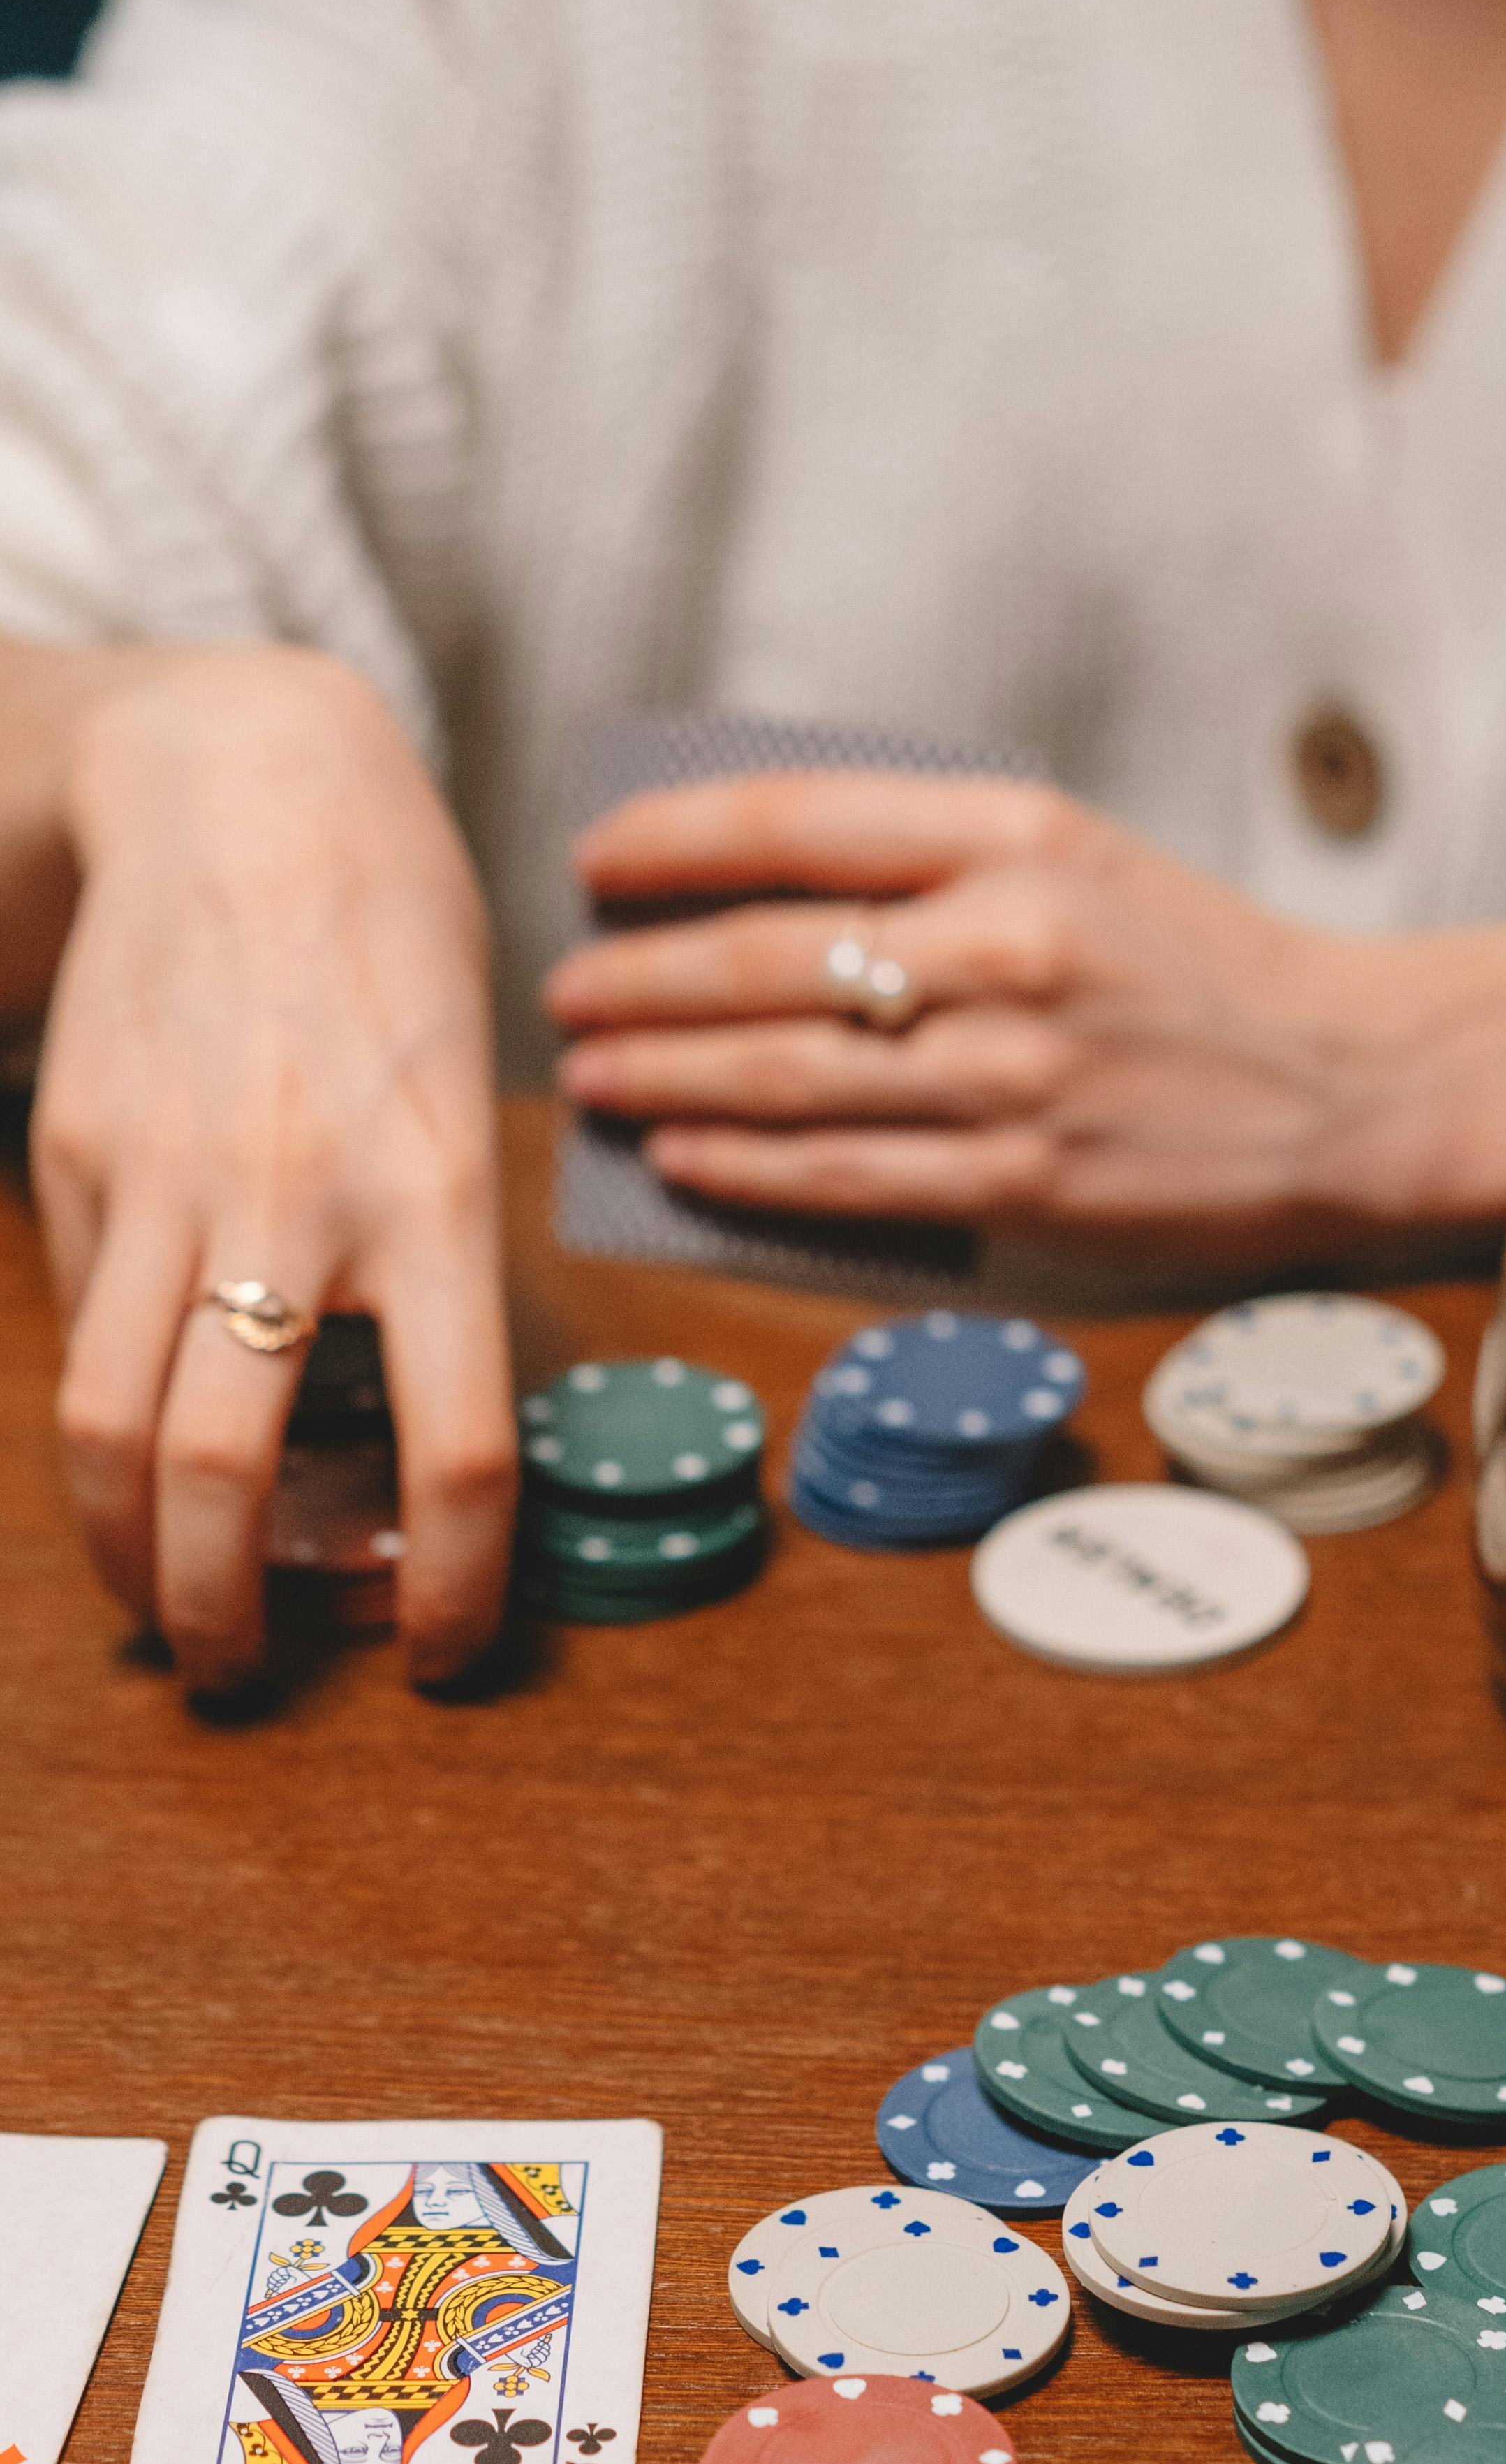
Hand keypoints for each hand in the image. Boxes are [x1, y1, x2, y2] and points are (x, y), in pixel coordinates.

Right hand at [30, 649, 514, 1690]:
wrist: (247, 789)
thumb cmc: (394, 957)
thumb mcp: (469, 1114)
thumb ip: (442, 1277)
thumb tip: (409, 1451)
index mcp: (436, 1201)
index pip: (455, 1451)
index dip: (458, 1589)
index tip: (446, 1654)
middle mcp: (296, 1201)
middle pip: (224, 1469)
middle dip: (223, 1609)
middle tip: (237, 1674)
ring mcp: (165, 1177)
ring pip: (111, 1425)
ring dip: (129, 1552)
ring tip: (160, 1609)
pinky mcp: (78, 1154)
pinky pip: (83, 1327)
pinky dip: (104, 1424)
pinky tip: (135, 1458)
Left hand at [547, 775, 1491, 1263]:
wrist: (1350, 1085)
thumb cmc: (1198, 972)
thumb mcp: (1081, 863)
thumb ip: (933, 863)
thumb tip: (750, 899)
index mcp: (1018, 835)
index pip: (792, 820)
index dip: (667, 840)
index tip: (593, 861)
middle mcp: (1008, 945)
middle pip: (762, 958)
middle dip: (635, 979)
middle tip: (566, 991)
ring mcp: (1015, 1073)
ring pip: (785, 1074)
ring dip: (661, 1074)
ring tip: (590, 1075)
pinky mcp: (1027, 1182)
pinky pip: (845, 1175)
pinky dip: (743, 1163)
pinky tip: (679, 1153)